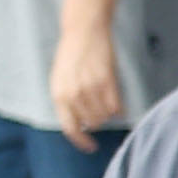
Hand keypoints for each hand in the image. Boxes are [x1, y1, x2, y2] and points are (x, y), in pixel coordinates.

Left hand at [48, 20, 117, 146]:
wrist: (83, 31)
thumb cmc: (72, 55)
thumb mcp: (60, 79)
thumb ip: (66, 100)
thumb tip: (79, 121)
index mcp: (58, 94)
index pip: (70, 127)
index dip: (81, 141)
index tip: (91, 147)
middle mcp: (73, 93)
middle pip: (92, 123)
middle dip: (98, 121)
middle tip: (101, 112)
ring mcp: (90, 88)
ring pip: (105, 116)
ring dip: (108, 114)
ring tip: (108, 103)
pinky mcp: (107, 81)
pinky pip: (116, 107)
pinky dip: (119, 109)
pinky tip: (118, 104)